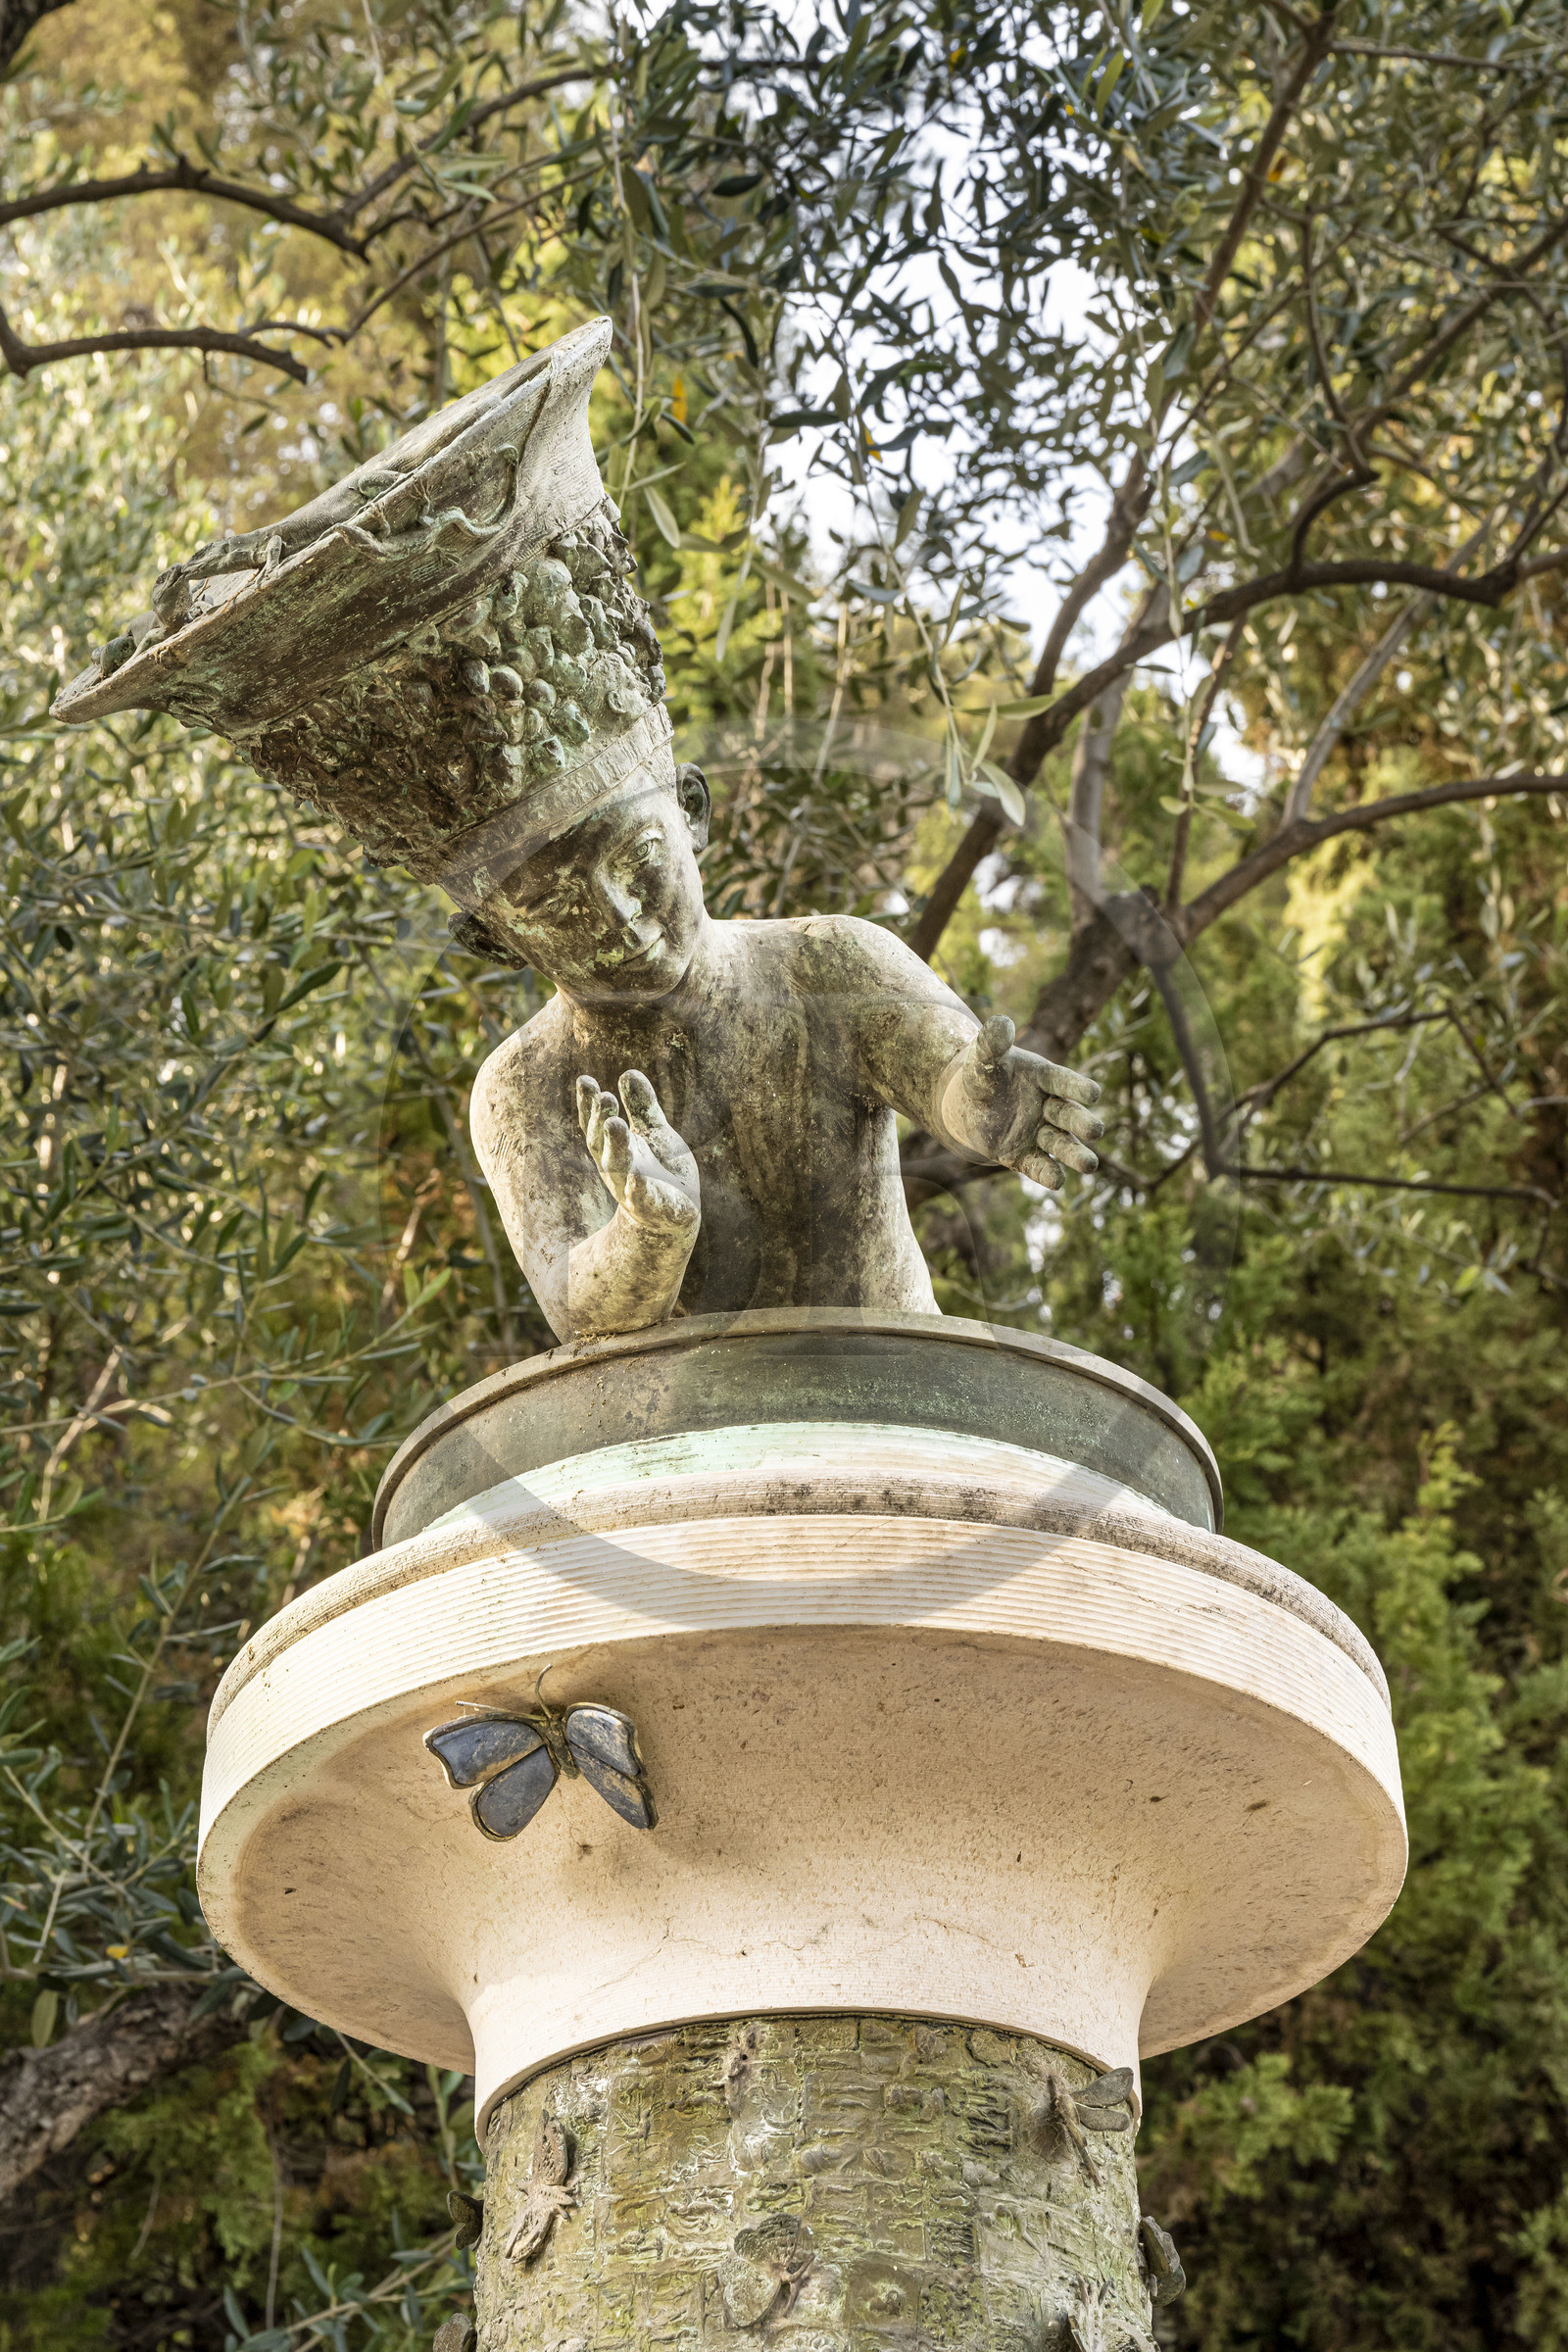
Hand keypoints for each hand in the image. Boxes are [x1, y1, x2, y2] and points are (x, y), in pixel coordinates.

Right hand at [576, 1069, 699, 1235]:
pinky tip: (637, 1175)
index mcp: (613, 1145)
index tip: (584, 1080)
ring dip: (616, 1144)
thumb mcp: (653, 1131)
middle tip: (604, 1096)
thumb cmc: (660, 1168)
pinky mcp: (649, 1204)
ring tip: (615, 1123)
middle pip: (601, 1141)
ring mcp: (629, 1186)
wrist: (673, 1214)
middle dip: (600, 1119)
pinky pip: (640, 1195)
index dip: (588, 1103)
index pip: (595, 1122)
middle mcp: (614, 1165)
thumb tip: (628, 1073)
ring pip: (617, 1165)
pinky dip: (637, 1186)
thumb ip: (642, 1105)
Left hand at [938, 1015, 1102, 1190]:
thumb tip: (1001, 1023)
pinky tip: (1057, 1181)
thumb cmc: (982, 1075)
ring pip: (1061, 1145)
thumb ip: (991, 1042)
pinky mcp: (1024, 1156)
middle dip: (1083, 1124)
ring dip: (1075, 1155)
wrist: (964, 1103)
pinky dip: (1048, 1173)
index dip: (1077, 1087)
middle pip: (1070, 1116)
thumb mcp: (982, 1058)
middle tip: (1095, 1131)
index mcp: (1044, 1078)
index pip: (1064, 1082)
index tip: (1093, 1093)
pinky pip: (1038, 1166)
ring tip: (1089, 1165)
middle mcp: (1048, 1106)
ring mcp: (1039, 1133)